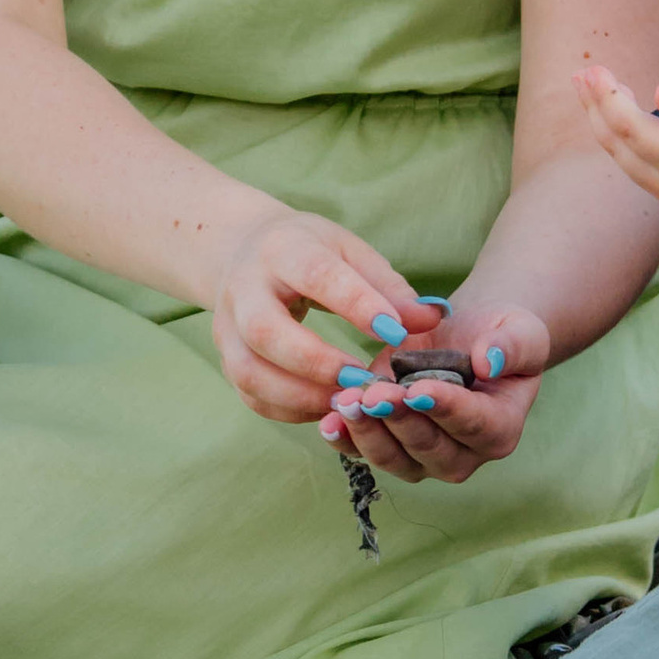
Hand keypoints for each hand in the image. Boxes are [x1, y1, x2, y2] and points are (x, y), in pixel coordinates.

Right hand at [214, 209, 428, 424]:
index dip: (356, 305)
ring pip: (250, 371)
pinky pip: (251, 395)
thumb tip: (433, 317)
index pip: (315, 274)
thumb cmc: (310, 252)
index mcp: (282, 249)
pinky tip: (325, 408)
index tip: (395, 333)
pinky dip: (288, 410)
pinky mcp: (225, 358)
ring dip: (300, 396)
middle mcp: (245, 288)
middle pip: (266, 331)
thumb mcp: (350, 252)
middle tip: (363, 380)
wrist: (243, 251)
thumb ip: (389, 288)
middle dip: (317, 362)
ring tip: (346, 402)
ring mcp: (226, 326)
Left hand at [318, 303, 550, 489]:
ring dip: (367, 432)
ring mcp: (422, 456)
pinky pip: (364, 451)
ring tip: (345, 402)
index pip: (475, 425)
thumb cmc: (499, 333)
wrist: (465, 335)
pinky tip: (329, 421)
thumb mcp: (520, 330)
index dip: (446, 409)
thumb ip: (511, 346)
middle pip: (429, 449)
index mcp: (500, 429)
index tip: (417, 389)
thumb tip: (489, 361)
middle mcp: (462, 454)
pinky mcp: (389, 444)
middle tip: (374, 392)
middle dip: (399, 421)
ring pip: (393, 457)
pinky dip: (345, 439)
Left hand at [574, 59, 658, 222]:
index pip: (629, 126)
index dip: (607, 95)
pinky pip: (634, 161)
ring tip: (591, 90)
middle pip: (616, 142)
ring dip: (604, 120)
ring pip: (622, 154)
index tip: (594, 67)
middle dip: (595, 106)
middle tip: (579, 73)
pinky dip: (620, 134)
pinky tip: (620, 114)